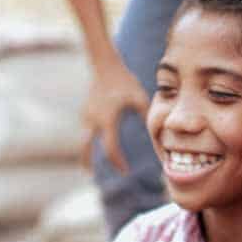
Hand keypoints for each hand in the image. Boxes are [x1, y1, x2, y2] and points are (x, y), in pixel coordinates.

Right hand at [81, 58, 148, 173]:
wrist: (105, 65)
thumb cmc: (124, 81)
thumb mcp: (138, 98)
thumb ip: (146, 115)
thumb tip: (158, 131)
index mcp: (107, 120)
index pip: (110, 148)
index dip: (117, 162)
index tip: (125, 171)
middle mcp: (93, 120)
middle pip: (86, 148)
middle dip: (87, 162)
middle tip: (91, 176)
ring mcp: (86, 116)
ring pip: (84, 139)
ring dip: (86, 152)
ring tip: (89, 166)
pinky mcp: (84, 111)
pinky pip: (86, 130)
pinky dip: (89, 140)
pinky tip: (94, 145)